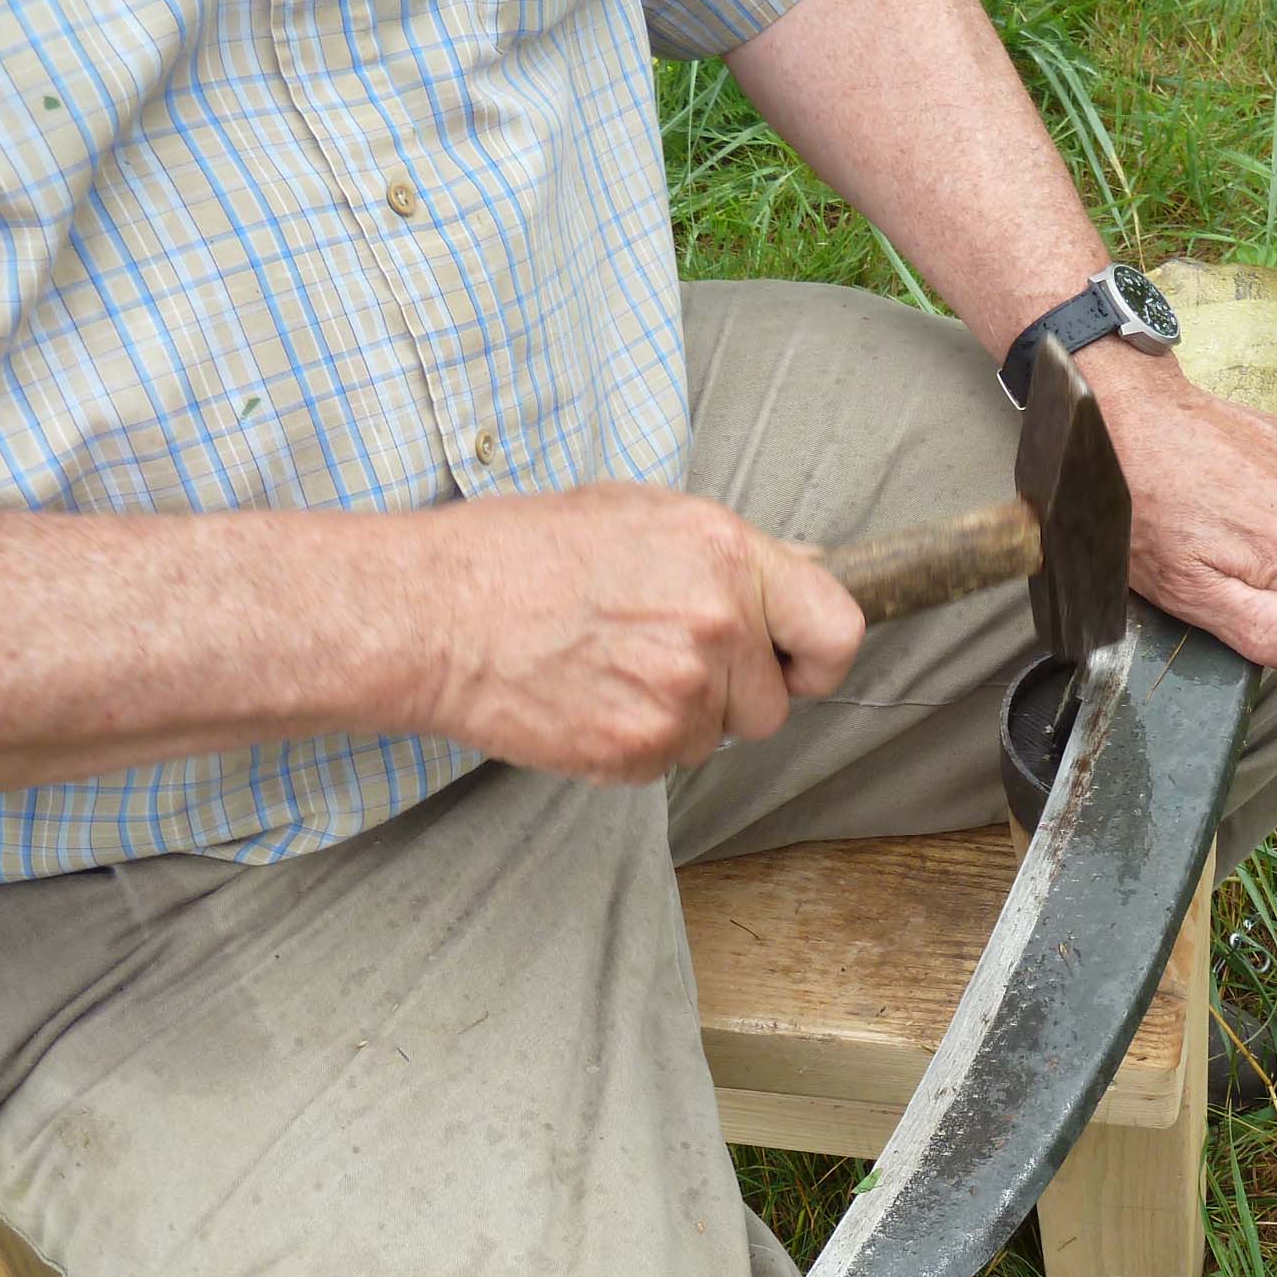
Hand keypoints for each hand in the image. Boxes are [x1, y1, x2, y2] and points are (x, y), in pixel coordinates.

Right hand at [413, 484, 865, 782]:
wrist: (438, 614)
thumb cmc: (523, 553)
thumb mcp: (639, 513)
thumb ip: (729, 554)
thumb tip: (804, 576)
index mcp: (726, 556)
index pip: (837, 631)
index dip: (816, 659)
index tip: (792, 665)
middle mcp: (716, 625)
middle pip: (772, 704)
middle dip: (730, 694)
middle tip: (658, 658)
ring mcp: (680, 695)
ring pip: (717, 737)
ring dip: (678, 718)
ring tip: (610, 669)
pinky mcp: (641, 749)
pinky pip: (669, 762)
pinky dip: (636, 743)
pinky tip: (589, 697)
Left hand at [1076, 347, 1276, 688]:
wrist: (1131, 421)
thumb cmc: (1143, 513)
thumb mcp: (1191, 593)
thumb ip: (1270, 633)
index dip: (1259, 627)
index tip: (1217, 596)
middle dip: (1266, 587)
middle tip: (1208, 559)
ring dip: (1274, 546)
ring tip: (1219, 524)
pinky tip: (1238, 496)